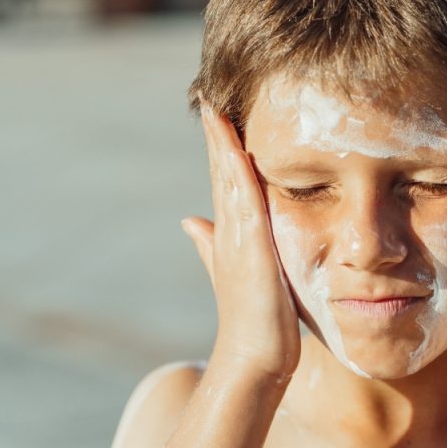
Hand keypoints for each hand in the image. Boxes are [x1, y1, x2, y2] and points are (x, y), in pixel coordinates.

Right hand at [180, 107, 300, 379]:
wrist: (254, 356)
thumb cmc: (255, 320)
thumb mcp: (236, 272)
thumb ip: (213, 245)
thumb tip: (191, 221)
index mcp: (232, 231)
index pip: (224, 178)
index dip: (219, 144)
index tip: (215, 110)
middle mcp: (228, 228)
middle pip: (219, 169)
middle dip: (214, 131)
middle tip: (207, 91)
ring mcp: (236, 235)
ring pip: (225, 177)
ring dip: (219, 141)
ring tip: (212, 103)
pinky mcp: (249, 244)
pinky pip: (242, 197)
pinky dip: (235, 168)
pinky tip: (234, 142)